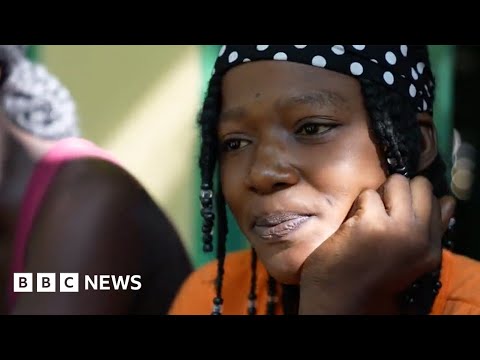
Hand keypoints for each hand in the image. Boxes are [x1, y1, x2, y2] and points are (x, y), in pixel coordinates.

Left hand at [298, 174, 455, 313]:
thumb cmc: (369, 275)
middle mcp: (420, 239)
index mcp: (431, 249)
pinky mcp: (372, 225)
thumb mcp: (408, 257)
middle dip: (398, 190)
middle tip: (381, 209)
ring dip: (378, 195)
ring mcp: (398, 230)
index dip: (413, 198)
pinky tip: (353, 227)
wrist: (340, 299)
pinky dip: (357, 206)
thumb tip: (447, 200)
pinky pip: (369, 194)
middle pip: (421, 186)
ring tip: (367, 217)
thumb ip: (428, 230)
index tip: (396, 209)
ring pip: (396, 183)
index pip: (440, 202)